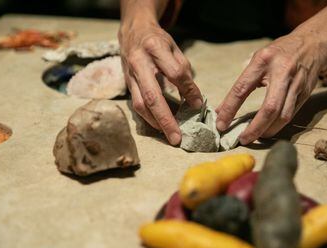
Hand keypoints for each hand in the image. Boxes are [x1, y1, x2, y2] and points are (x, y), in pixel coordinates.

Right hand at [119, 22, 201, 144]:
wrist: (133, 31)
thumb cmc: (158, 40)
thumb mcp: (174, 47)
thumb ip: (183, 70)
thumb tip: (194, 99)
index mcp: (155, 48)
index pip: (175, 73)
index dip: (189, 90)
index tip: (199, 104)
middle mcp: (139, 63)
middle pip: (153, 96)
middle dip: (166, 120)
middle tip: (177, 137)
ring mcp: (130, 75)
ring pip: (141, 104)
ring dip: (155, 123)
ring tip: (170, 135)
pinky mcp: (127, 84)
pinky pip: (137, 104)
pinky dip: (149, 118)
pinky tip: (160, 126)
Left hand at [216, 33, 326, 144]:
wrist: (313, 42)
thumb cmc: (279, 52)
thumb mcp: (258, 59)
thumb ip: (242, 84)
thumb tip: (222, 110)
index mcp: (263, 61)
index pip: (242, 89)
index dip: (230, 109)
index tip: (221, 124)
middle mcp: (282, 72)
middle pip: (269, 108)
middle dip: (255, 128)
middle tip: (243, 139)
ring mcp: (296, 84)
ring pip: (283, 115)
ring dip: (268, 130)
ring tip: (256, 137)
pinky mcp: (306, 93)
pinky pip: (291, 114)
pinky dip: (278, 125)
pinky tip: (269, 129)